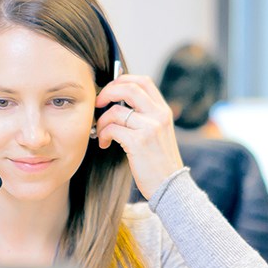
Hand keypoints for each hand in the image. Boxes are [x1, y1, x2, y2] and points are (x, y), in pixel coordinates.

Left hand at [94, 74, 184, 198]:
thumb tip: (116, 103)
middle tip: (98, 104)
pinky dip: (103, 134)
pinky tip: (104, 143)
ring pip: (116, 110)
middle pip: (129, 88)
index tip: (109, 91)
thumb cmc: (158, 162)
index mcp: (163, 111)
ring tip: (100, 133)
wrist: (170, 186)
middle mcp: (159, 115)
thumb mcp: (158, 133)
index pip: (143, 81)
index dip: (122, 80)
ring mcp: (150, 128)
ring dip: (101, 120)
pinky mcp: (139, 142)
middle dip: (107, 93)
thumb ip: (145, 116)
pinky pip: (112, 128)